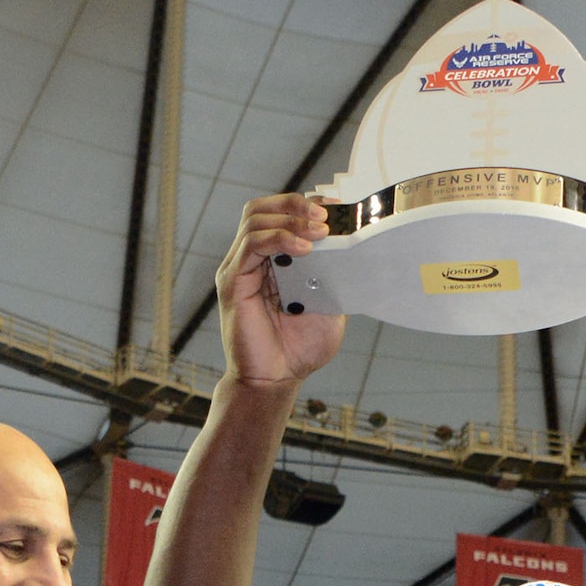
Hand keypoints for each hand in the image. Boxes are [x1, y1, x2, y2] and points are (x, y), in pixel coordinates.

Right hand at [215, 193, 346, 388]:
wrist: (275, 381)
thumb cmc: (297, 349)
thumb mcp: (328, 305)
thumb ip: (333, 276)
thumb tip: (352, 247)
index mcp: (271, 261)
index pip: (281, 214)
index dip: (306, 205)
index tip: (337, 210)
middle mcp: (251, 260)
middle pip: (262, 207)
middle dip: (295, 204)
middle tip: (326, 217)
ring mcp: (238, 269)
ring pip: (255, 218)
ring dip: (290, 219)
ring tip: (318, 232)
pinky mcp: (232, 282)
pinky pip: (252, 244)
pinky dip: (280, 238)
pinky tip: (304, 249)